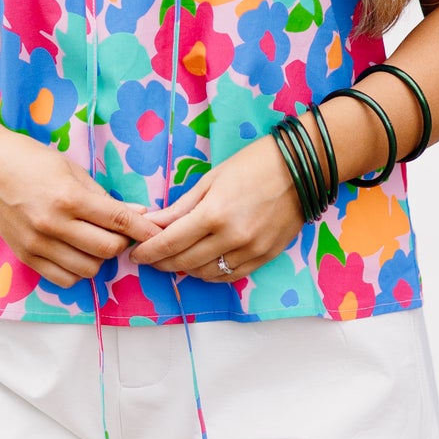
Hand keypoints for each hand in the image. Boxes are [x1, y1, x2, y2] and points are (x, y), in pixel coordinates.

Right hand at [0, 116, 158, 289]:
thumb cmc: (32, 161)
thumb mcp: (73, 171)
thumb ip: (105, 198)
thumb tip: (139, 215)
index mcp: (68, 198)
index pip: (118, 221)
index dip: (143, 230)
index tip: (156, 234)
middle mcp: (53, 224)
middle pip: (108, 250)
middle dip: (121, 242)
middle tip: (117, 231)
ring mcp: (38, 244)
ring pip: (89, 269)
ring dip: (99, 258)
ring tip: (93, 240)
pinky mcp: (26, 257)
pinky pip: (64, 279)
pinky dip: (77, 270)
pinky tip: (76, 253)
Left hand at [128, 136, 302, 282]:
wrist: (303, 168)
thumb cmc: (254, 164)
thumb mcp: (211, 179)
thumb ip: (182, 207)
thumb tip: (154, 223)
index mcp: (214, 213)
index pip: (170, 242)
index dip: (148, 251)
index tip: (135, 253)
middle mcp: (232, 237)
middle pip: (185, 261)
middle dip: (161, 261)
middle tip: (149, 256)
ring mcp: (251, 250)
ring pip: (207, 273)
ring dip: (185, 269)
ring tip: (174, 258)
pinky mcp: (265, 257)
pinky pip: (231, 275)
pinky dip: (211, 273)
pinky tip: (201, 264)